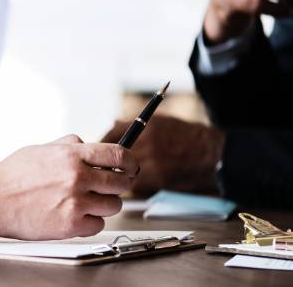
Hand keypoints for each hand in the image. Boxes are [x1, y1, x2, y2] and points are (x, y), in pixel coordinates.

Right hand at [0, 135, 137, 239]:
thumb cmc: (11, 175)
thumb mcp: (41, 149)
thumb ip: (68, 146)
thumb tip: (87, 144)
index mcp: (71, 155)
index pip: (119, 155)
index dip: (130, 162)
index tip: (131, 167)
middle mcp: (77, 177)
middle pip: (122, 182)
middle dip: (119, 185)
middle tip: (108, 187)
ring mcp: (76, 202)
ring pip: (114, 205)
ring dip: (104, 204)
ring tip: (85, 202)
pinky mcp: (70, 225)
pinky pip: (98, 224)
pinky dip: (90, 222)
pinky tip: (73, 215)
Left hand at [101, 116, 223, 196]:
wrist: (212, 154)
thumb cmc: (186, 136)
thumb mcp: (160, 122)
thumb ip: (135, 125)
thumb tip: (113, 125)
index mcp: (146, 127)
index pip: (110, 136)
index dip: (101, 146)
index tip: (97, 153)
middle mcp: (148, 144)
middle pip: (113, 157)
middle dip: (106, 165)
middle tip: (103, 169)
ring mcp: (153, 162)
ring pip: (122, 173)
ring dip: (119, 177)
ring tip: (122, 177)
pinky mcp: (159, 179)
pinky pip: (137, 185)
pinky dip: (136, 186)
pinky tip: (142, 181)